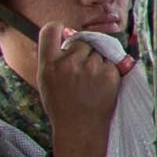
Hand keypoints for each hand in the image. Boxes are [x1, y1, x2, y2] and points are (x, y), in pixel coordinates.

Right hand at [37, 26, 125, 156]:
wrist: (81, 128)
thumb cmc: (62, 105)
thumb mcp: (46, 81)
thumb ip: (53, 58)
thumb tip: (67, 33)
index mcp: (48, 64)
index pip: (51, 30)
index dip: (59, 28)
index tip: (65, 33)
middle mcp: (68, 62)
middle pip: (80, 41)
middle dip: (82, 52)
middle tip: (81, 73)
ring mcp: (90, 67)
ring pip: (97, 51)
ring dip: (97, 61)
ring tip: (91, 82)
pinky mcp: (109, 73)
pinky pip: (110, 60)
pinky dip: (108, 69)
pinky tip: (100, 85)